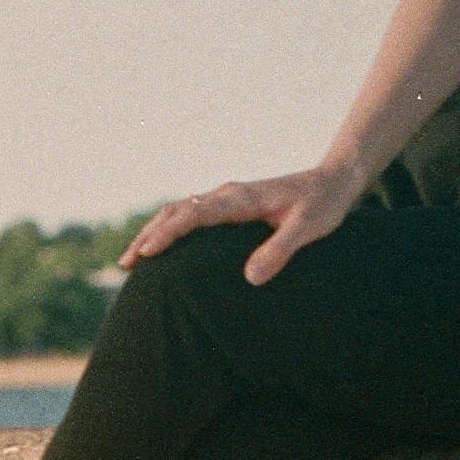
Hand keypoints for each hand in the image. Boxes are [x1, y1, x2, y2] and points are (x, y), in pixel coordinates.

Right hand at [118, 163, 366, 286]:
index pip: (194, 213)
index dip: (169, 233)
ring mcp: (227, 199)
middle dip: (148, 235)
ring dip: (154, 232)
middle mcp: (228, 194)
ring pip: (180, 211)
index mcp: (241, 198)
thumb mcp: (308, 228)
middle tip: (126, 264)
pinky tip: (163, 248)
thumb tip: (250, 277)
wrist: (333, 181)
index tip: (148, 253)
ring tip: (132, 260)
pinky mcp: (231, 206)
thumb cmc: (322, 204)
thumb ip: (280, 250)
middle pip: (176, 211)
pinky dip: (170, 229)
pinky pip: (192, 215)